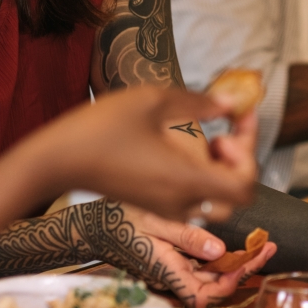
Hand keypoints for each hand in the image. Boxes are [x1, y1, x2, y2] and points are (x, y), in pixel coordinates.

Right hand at [21, 86, 257, 221]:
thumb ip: (197, 102)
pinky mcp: (152, 203)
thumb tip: (231, 104)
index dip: (251, 155)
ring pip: (214, 198)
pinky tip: (181, 144)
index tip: (238, 124)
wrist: (56, 160)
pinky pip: (191, 197)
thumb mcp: (152, 100)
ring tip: (206, 137)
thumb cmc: (101, 128)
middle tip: (225, 133)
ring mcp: (165, 207)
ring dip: (220, 169)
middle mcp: (180, 201)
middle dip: (239, 163)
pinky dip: (200, 173)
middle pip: (235, 197)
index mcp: (186, 180)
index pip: (245, 187)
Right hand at [121, 205, 276, 307]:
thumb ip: (188, 238)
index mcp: (168, 272)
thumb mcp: (157, 220)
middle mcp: (171, 277)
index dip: (233, 282)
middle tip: (267, 245)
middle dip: (244, 267)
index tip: (253, 258)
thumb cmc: (120, 219)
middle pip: (215, 285)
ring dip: (234, 261)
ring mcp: (171, 271)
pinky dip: (218, 255)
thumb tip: (220, 252)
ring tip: (257, 241)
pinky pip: (199, 265)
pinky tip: (231, 240)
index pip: (207, 295)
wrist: (92, 223)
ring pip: (210, 275)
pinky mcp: (170, 262)